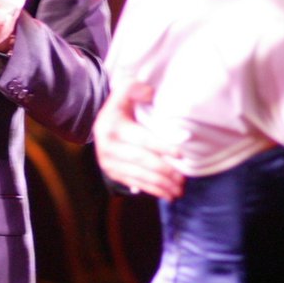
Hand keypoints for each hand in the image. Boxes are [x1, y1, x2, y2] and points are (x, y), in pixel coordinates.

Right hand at [94, 81, 185, 200]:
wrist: (100, 125)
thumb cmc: (120, 108)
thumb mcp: (123, 92)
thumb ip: (135, 88)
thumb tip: (149, 92)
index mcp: (112, 127)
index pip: (142, 140)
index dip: (162, 147)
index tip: (180, 154)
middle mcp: (108, 148)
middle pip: (142, 162)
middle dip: (165, 171)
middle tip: (183, 178)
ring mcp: (108, 163)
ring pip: (139, 176)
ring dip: (161, 185)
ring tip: (179, 189)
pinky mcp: (112, 173)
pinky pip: (134, 184)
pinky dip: (152, 190)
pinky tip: (166, 194)